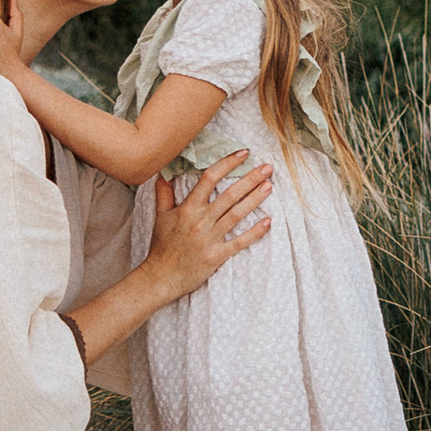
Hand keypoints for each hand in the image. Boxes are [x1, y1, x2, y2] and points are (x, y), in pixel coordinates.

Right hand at [150, 150, 271, 297]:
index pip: (209, 178)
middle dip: (250, 179)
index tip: (243, 154)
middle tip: (267, 168)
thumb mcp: (160, 217)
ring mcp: (210, 238)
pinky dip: (255, 232)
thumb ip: (164, 194)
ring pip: (237, 214)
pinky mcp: (217, 255)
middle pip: (229, 194)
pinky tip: (268, 221)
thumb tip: (163, 174)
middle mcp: (201, 220)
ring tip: (269, 186)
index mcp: (188, 208)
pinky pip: (239, 242)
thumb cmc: (161, 247)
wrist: (161, 277)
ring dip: (255, 199)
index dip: (227, 164)